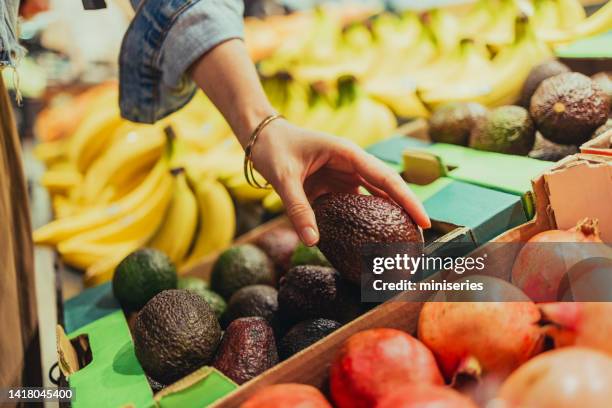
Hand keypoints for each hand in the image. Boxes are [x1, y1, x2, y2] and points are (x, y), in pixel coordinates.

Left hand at [251, 119, 430, 245]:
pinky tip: (370, 239)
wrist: (261, 137)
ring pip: (374, 198)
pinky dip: (363, 220)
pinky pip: (354, 205)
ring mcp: (344, 175)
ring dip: (387, 217)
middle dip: (406, 212)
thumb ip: (297, 208)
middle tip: (421, 240)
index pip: (386, 179)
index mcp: (348, 154)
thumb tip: (313, 241)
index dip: (408, 201)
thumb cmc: (274, 148)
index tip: (424, 222)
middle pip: (387, 189)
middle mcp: (351, 164)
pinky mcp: (334, 186)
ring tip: (402, 243)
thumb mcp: (284, 177)